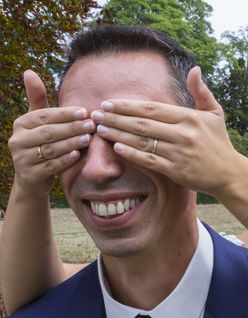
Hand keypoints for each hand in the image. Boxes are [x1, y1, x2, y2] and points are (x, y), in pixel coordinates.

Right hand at [8, 70, 94, 196]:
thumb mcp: (38, 122)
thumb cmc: (40, 144)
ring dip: (71, 142)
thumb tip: (29, 71)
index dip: (64, 113)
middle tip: (91, 124)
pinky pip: (50, 166)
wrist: (32, 179)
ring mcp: (22, 158)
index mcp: (21, 124)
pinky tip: (77, 154)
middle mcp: (17, 140)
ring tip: (88, 138)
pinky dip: (64, 160)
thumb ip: (37, 99)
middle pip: (48, 132)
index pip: (44, 116)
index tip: (84, 111)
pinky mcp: (30, 175)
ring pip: (50, 148)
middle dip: (71, 127)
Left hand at [92, 66, 246, 195]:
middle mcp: (183, 134)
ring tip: (100, 130)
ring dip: (119, 135)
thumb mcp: (215, 113)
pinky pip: (150, 161)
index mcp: (189, 118)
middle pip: (143, 124)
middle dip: (116, 118)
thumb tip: (194, 69)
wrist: (230, 174)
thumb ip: (201, 92)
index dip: (128, 106)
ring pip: (143, 142)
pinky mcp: (177, 171)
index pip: (152, 109)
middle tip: (95, 115)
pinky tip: (117, 149)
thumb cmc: (220, 142)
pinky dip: (132, 154)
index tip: (108, 103)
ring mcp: (180, 153)